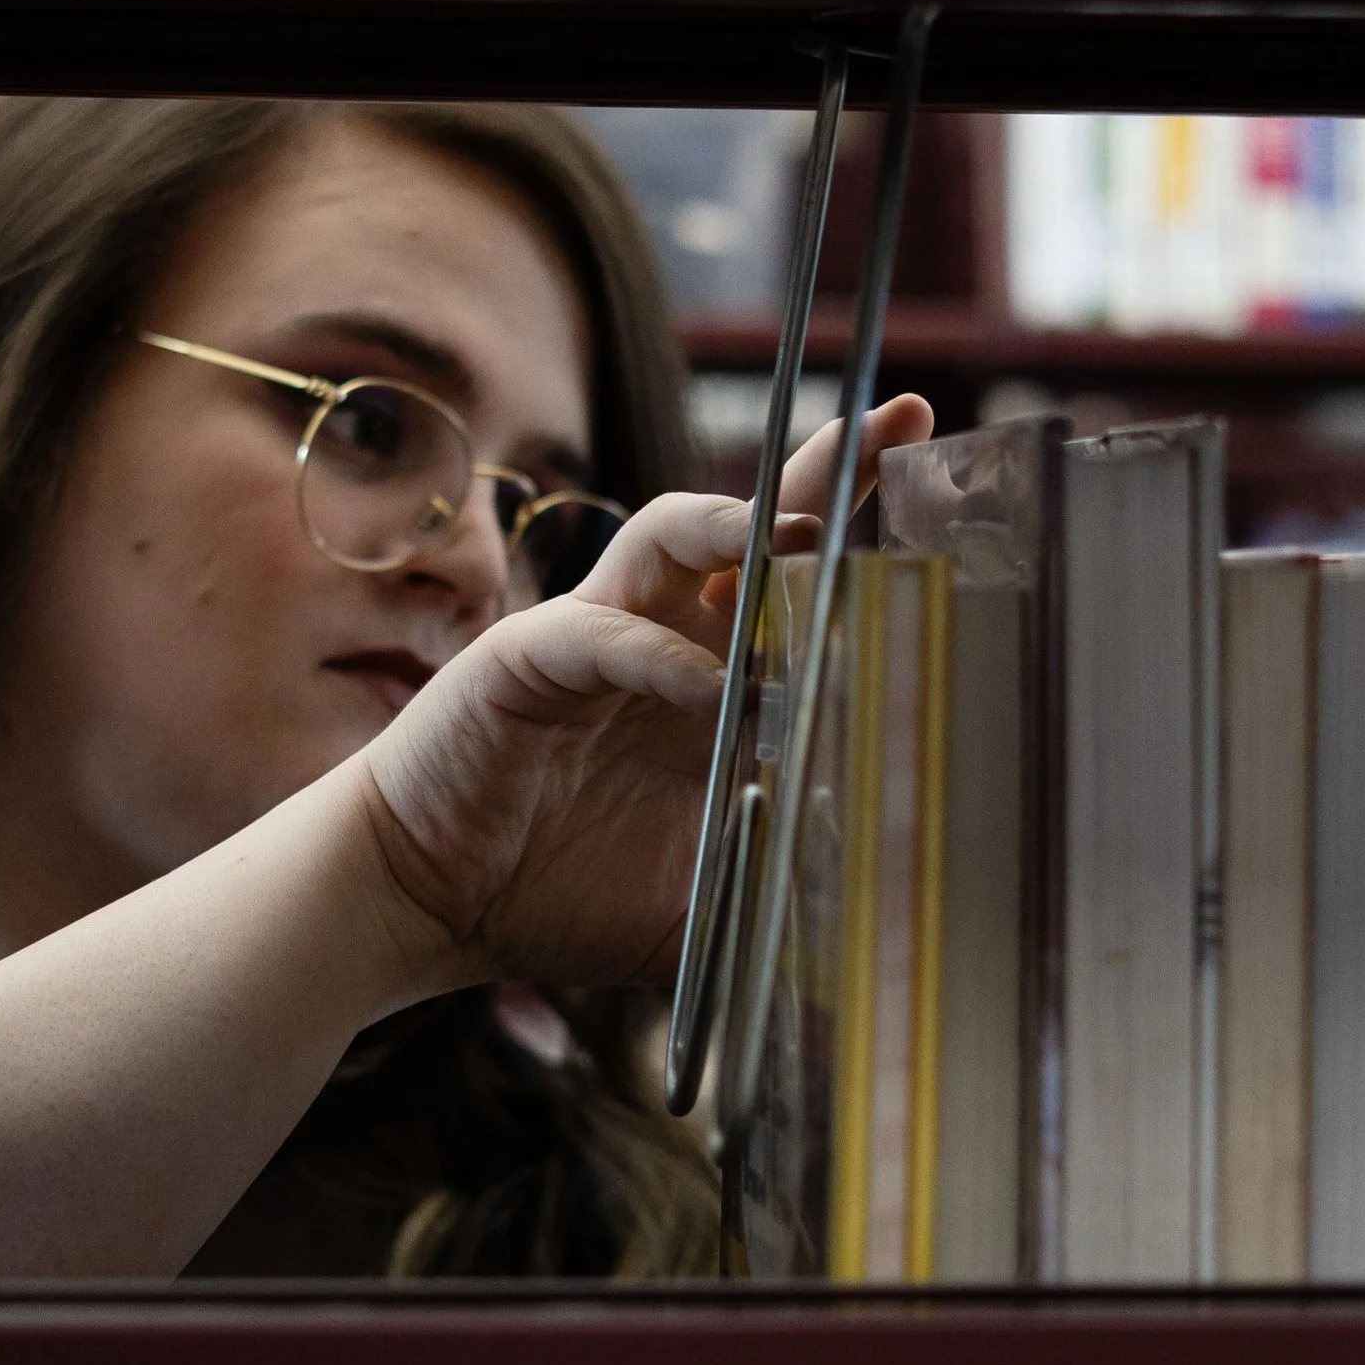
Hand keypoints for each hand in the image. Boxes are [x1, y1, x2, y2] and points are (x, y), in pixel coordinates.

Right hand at [352, 394, 933, 997]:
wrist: (428, 905)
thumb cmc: (558, 895)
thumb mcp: (703, 906)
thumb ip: (783, 902)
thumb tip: (889, 936)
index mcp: (714, 686)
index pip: (798, 588)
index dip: (861, 528)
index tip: (936, 474)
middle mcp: (662, 640)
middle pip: (751, 530)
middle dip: (826, 478)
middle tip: (898, 428)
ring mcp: (594, 637)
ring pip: (668, 538)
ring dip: (737, 527)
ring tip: (802, 534)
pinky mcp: (524, 661)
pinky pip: (601, 636)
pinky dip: (660, 660)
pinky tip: (713, 693)